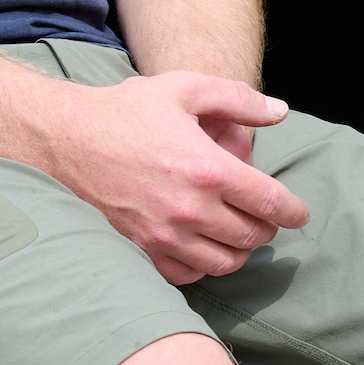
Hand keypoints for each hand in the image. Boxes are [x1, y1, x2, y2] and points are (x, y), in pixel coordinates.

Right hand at [2, 70, 305, 284]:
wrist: (65, 140)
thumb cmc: (125, 111)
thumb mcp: (184, 89)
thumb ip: (239, 100)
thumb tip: (280, 113)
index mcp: (208, 168)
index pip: (271, 203)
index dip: (294, 211)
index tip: (298, 213)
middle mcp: (190, 208)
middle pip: (253, 236)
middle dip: (267, 227)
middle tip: (262, 215)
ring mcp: (165, 234)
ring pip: (226, 262)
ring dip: (240, 250)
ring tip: (236, 232)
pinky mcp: (142, 249)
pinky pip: (189, 274)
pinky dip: (204, 266)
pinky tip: (203, 247)